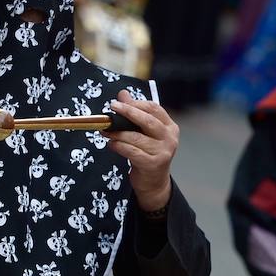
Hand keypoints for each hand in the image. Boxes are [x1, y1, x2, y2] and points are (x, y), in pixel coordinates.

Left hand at [104, 89, 179, 211]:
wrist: (154, 181)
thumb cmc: (148, 153)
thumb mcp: (144, 132)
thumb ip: (135, 113)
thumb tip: (123, 94)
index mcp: (169, 127)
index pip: (154, 109)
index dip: (136, 104)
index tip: (119, 102)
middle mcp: (169, 138)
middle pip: (148, 121)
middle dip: (128, 112)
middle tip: (112, 107)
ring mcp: (162, 152)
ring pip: (137, 138)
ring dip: (118, 133)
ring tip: (106, 130)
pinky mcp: (152, 164)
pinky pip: (132, 152)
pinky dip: (119, 146)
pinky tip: (112, 144)